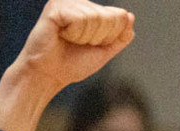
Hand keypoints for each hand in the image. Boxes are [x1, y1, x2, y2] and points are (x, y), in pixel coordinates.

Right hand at [11, 0, 133, 94]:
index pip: (120, 16)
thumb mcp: (105, 50)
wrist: (50, 74)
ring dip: (85, 37)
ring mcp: (66, 2)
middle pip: (109, 17)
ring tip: (69, 39)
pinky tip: (62, 35)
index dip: (110, 37)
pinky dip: (74, 34)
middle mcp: (79, 2)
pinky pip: (80, 19)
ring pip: (95, 18)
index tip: (92, 44)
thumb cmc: (74, 62)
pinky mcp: (55, 7)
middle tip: (78, 43)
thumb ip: (121, 35)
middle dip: (98, 37)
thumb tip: (129, 16)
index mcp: (91, 9)